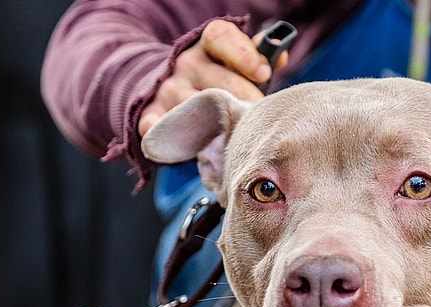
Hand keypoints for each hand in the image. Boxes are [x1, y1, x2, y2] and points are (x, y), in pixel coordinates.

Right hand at [139, 20, 288, 135]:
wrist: (166, 89)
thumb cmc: (216, 78)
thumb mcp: (234, 61)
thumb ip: (258, 56)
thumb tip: (280, 57)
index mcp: (209, 46)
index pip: (221, 37)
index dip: (244, 54)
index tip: (264, 74)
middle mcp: (187, 64)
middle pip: (218, 82)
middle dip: (243, 101)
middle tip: (259, 118)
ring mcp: (168, 90)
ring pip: (195, 108)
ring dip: (217, 125)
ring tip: (236, 138)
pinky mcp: (150, 113)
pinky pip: (156, 126)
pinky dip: (171, 135)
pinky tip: (192, 145)